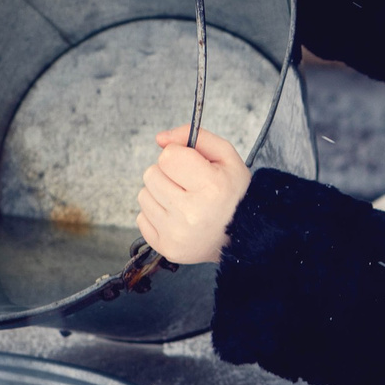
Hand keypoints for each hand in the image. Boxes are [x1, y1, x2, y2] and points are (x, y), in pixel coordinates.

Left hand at [137, 126, 251, 264]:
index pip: (167, 156)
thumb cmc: (234, 194)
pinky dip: (157, 214)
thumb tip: (160, 139)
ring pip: (143, 195)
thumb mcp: (227, 157)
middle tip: (188, 186)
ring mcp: (176, 233)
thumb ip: (196, 137)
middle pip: (151, 174)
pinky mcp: (166, 247)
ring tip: (183, 202)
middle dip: (168, 175)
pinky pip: (141, 218)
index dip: (179, 156)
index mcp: (211, 187)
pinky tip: (177, 218)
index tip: (192, 166)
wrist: (243, 236)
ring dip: (160, 194)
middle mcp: (192, 213)